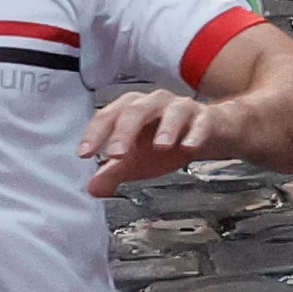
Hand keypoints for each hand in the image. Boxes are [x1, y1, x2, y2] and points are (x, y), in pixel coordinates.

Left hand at [80, 88, 247, 195]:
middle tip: (117, 154)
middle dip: (125, 131)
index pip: (108, 116)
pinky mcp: (205, 118)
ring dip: (166, 127)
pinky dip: (195, 134)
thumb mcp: (137, 160)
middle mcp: (154, 103)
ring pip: (172, 111)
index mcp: (132, 110)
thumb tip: (92, 188)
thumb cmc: (168, 141)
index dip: (95, 133)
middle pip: (136, 110)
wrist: (208, 133)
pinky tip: (189, 148)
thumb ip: (113, 172)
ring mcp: (181, 108)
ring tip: (160, 146)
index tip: (85, 153)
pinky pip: (201, 122)